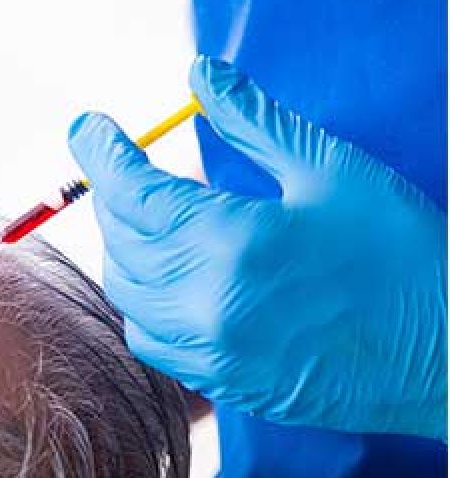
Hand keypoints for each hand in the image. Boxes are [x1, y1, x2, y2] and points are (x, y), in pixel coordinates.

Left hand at [67, 56, 446, 439]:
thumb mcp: (333, 172)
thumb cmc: (406, 260)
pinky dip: (142, 300)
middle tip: (127, 167)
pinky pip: (149, 338)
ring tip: (148, 217)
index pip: (132, 192)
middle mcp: (205, 303)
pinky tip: (168, 277)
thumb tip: (201, 77)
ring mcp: (210, 351)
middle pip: (121, 240)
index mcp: (231, 243)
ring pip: (126, 292)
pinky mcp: (221, 383)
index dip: (102, 154)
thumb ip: (255, 123)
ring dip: (124, 247)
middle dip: (116, 196)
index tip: (89, 130)